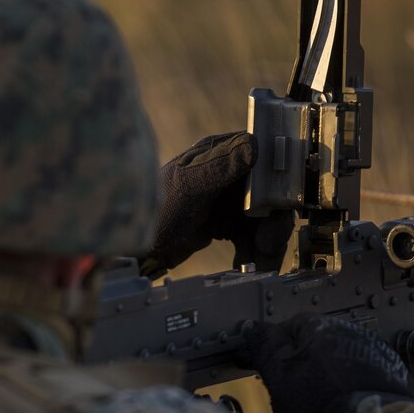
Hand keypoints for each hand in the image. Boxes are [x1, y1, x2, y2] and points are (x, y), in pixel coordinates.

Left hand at [141, 132, 294, 274]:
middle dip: (274, 224)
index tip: (279, 210)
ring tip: (262, 266)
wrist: (134, 247)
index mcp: (221, 155)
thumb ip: (220, 166)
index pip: (265, 162)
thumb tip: (253, 145)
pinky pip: (251, 237)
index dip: (279, 185)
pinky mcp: (224, 223)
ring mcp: (227, 200)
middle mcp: (229, 174)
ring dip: (267, 244)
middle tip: (269, 246)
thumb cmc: (155, 210)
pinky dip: (255, 253)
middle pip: (269, 196)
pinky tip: (248, 267)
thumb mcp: (188, 186)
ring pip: (264, 220)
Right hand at [241, 313, 413, 412]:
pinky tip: (343, 405)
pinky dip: (350, 385)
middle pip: (314, 343)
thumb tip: (250, 326)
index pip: (288, 327)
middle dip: (302, 364)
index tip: (270, 371)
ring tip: (320, 404)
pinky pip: (359, 373)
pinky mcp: (388, 371)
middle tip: (294, 393)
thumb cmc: (322, 403)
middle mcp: (347, 330)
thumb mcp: (280, 376)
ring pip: (337, 358)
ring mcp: (371, 350)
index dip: (276, 351)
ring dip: (327, 374)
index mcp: (319, 326)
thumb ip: (264, 347)